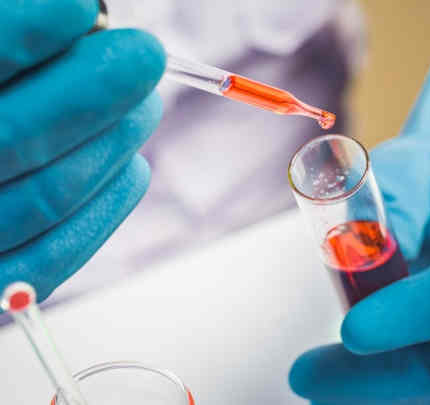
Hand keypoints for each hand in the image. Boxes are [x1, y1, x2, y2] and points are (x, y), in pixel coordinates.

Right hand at [0, 0, 164, 300]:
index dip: (29, 28)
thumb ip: (12, 29)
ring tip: (145, 107)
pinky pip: (51, 260)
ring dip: (113, 143)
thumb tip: (82, 15)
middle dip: (95, 89)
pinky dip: (105, 208)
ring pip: (46, 196)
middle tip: (145, 54)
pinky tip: (133, 167)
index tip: (84, 7)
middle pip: (11, 136)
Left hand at [289, 0, 429, 402]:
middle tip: (307, 375)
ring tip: (323, 382)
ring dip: (386, 393)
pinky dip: (410, 398)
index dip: (407, 316)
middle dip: (377, 378)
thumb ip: (393, 202)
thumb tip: (355, 247)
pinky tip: (363, 387)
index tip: (351, 331)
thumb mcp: (413, 170)